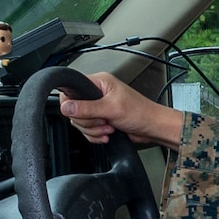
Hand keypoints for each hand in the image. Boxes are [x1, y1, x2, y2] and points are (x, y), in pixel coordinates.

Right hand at [59, 72, 183, 147]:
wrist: (152, 128)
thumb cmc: (141, 112)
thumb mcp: (112, 108)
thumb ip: (87, 108)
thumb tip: (66, 107)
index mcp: (99, 82)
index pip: (71, 90)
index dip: (71, 104)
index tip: (80, 113)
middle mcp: (97, 93)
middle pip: (74, 110)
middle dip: (88, 121)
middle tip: (104, 120)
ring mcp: (98, 108)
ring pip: (81, 123)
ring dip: (94, 130)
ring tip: (109, 127)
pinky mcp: (101, 120)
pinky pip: (88, 131)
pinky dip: (96, 135)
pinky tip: (108, 133)